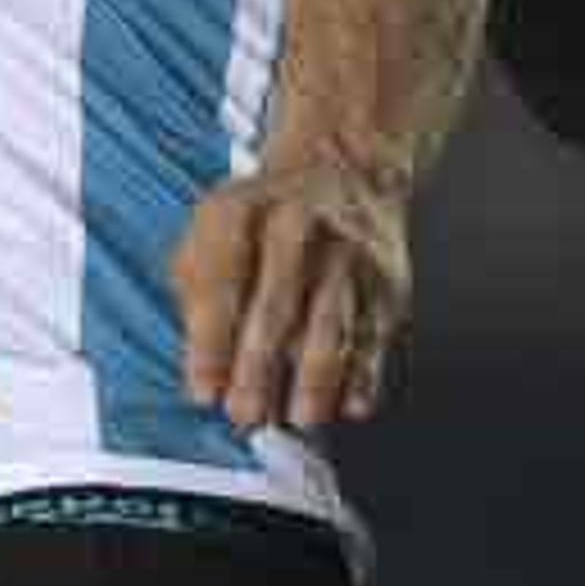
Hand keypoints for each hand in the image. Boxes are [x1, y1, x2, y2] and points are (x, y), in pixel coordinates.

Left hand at [170, 153, 411, 431]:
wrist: (345, 168)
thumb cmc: (262, 220)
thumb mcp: (212, 234)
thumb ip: (198, 297)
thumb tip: (207, 374)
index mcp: (241, 209)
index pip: (221, 281)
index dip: (209, 343)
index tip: (203, 393)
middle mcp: (297, 223)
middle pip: (277, 303)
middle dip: (259, 366)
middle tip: (245, 414)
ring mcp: (347, 250)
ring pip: (333, 319)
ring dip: (316, 376)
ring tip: (299, 417)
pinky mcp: (386, 278)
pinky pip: (375, 332)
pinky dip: (365, 372)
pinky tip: (350, 404)